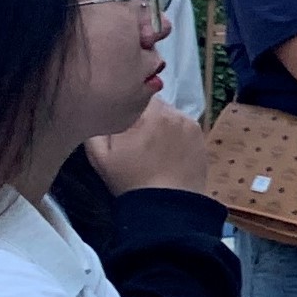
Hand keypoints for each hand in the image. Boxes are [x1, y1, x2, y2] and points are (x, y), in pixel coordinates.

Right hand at [87, 100, 211, 193]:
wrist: (167, 205)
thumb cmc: (129, 181)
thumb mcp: (99, 154)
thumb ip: (96, 124)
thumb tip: (98, 106)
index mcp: (147, 113)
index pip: (134, 91)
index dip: (125, 103)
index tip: (121, 120)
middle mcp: (172, 112)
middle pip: (152, 102)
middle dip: (142, 114)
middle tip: (134, 136)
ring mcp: (189, 123)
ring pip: (168, 113)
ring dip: (159, 122)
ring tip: (151, 146)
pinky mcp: (200, 135)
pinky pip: (182, 125)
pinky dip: (174, 132)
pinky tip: (166, 150)